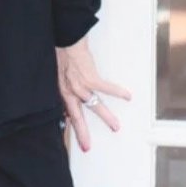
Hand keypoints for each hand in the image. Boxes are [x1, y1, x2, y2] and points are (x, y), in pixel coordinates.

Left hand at [55, 34, 130, 151]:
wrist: (65, 39)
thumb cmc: (62, 53)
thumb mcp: (58, 73)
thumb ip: (66, 86)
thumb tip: (73, 97)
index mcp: (63, 90)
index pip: (67, 113)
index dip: (72, 127)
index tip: (78, 139)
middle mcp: (71, 90)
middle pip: (77, 115)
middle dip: (83, 132)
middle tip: (87, 147)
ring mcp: (80, 85)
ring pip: (94, 105)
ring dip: (106, 116)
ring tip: (115, 126)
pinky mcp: (90, 77)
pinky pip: (106, 88)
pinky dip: (117, 92)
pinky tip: (127, 96)